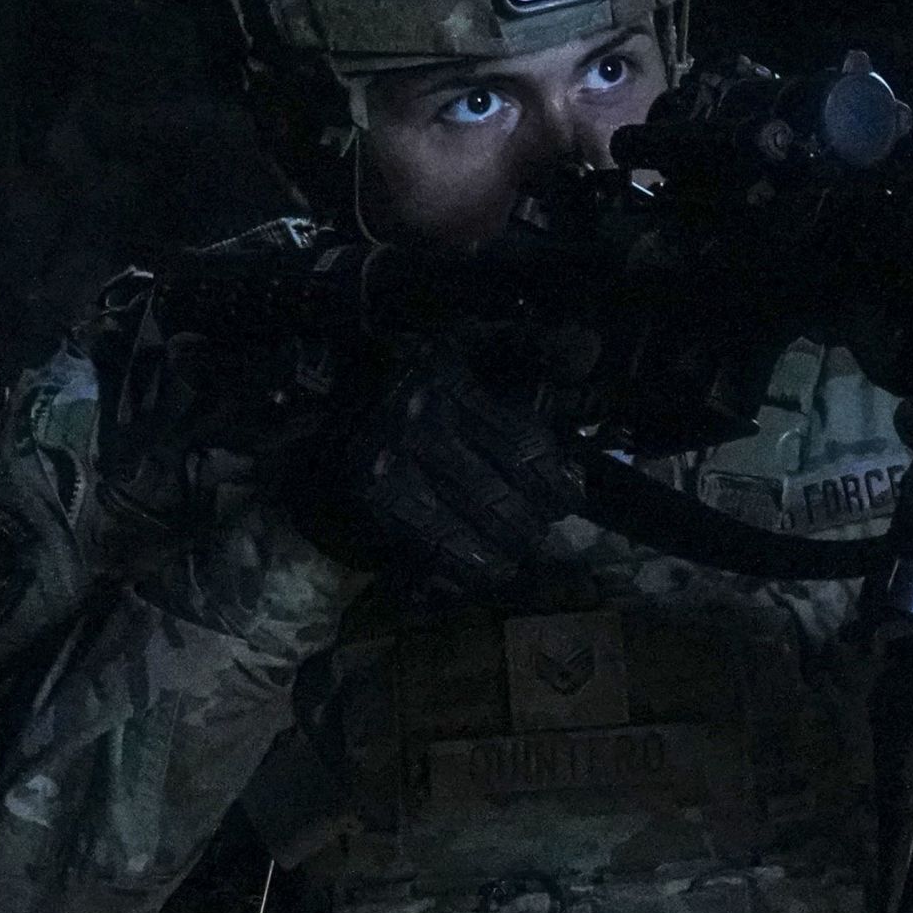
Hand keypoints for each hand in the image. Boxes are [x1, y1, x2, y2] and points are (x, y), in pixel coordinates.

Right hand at [286, 342, 587, 594]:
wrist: (325, 390)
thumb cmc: (414, 367)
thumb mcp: (471, 342)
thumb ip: (533, 346)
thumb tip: (588, 349)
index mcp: (452, 384)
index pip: (522, 447)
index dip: (555, 482)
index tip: (569, 495)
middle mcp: (422, 426)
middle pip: (497, 497)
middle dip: (529, 524)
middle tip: (540, 529)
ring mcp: (391, 466)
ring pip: (464, 531)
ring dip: (500, 552)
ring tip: (514, 556)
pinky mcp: (370, 497)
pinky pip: (428, 547)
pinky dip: (460, 567)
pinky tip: (479, 571)